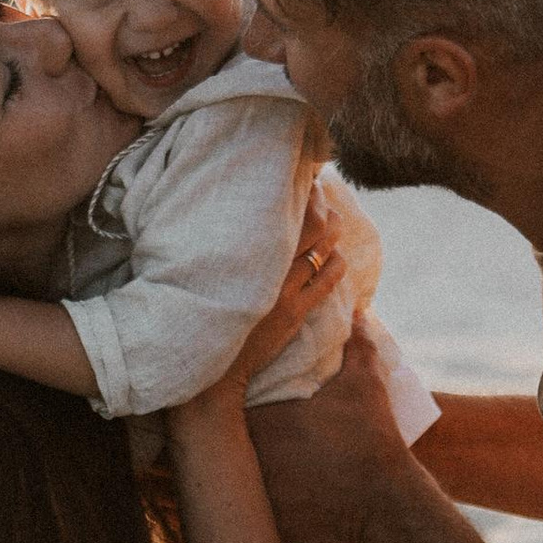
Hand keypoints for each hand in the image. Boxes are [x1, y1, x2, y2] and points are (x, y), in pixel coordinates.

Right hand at [229, 184, 346, 387]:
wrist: (212, 362)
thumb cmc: (204, 310)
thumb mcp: (212, 273)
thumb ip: (229, 248)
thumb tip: (241, 222)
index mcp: (246, 254)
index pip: (282, 213)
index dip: (299, 194)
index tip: (301, 180)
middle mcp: (268, 269)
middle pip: (311, 225)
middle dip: (321, 205)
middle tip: (321, 194)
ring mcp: (285, 291)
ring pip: (324, 249)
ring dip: (334, 231)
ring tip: (335, 219)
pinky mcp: (295, 312)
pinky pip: (328, 281)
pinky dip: (337, 263)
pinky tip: (338, 256)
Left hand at [244, 322, 426, 542]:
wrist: (388, 504)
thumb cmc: (371, 439)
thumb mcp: (364, 383)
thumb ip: (355, 345)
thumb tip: (358, 312)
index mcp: (261, 419)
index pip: (223, 406)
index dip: (225, 403)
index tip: (235, 402)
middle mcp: (249, 458)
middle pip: (220, 446)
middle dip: (225, 440)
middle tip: (240, 437)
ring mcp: (255, 496)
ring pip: (231, 483)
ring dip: (237, 475)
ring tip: (255, 471)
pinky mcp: (267, 527)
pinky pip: (251, 517)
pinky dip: (258, 509)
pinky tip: (271, 502)